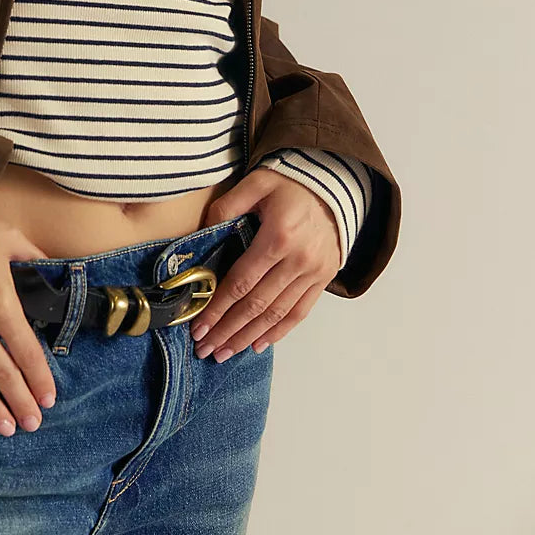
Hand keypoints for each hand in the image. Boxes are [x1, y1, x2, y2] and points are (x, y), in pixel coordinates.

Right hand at [0, 210, 56, 436]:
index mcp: (0, 299)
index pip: (26, 350)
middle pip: (3, 374)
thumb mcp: (5, 234)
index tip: (49, 399)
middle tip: (32, 424)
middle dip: (20, 402)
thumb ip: (30, 254)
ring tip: (5, 428)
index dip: (40, 378)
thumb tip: (52, 266)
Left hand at [191, 167, 341, 360]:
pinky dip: (279, 331)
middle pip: (257, 305)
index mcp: (278, 237)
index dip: (219, 307)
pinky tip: (257, 343)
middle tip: (206, 348)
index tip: (199, 326)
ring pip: (277, 314)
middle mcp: (297, 261)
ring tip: (225, 352)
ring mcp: (313, 273)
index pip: (242, 282)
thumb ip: (228, 205)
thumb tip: (205, 232)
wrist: (334, 184)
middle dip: (228, 329)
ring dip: (248, 336)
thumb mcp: (256, 182)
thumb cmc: (290, 182)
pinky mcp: (323, 279)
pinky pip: (300, 312)